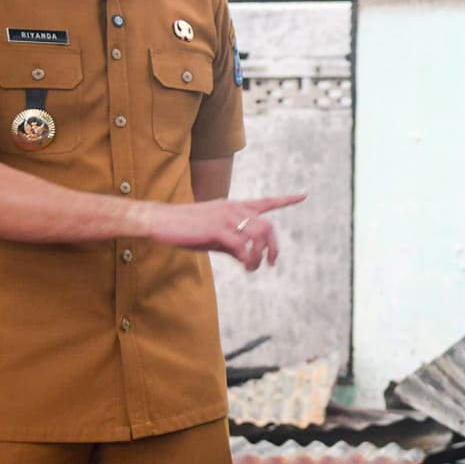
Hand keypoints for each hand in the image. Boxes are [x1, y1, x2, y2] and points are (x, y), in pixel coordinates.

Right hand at [144, 193, 305, 270]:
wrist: (160, 221)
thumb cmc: (186, 229)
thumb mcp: (214, 234)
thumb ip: (233, 242)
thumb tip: (247, 256)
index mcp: (235, 207)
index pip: (266, 202)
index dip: (286, 200)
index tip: (304, 195)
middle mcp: (234, 209)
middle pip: (268, 226)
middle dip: (274, 247)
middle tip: (272, 263)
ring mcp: (226, 218)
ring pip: (259, 236)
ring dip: (260, 256)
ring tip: (253, 268)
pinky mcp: (217, 230)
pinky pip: (243, 247)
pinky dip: (248, 259)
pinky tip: (245, 266)